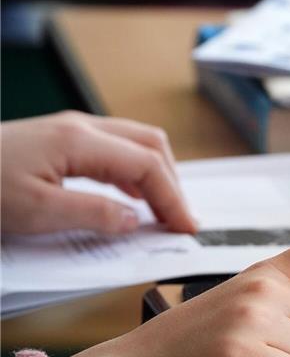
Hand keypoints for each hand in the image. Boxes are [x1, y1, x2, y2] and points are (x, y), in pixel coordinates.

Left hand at [0, 110, 195, 233]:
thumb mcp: (35, 212)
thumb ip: (93, 215)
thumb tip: (134, 220)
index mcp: (80, 142)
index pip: (147, 167)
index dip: (172, 198)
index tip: (185, 228)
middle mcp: (81, 128)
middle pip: (150, 146)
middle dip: (173, 183)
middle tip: (180, 219)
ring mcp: (71, 130)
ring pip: (135, 143)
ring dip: (156, 175)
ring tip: (163, 210)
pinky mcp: (60, 139)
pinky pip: (114, 149)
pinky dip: (135, 172)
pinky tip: (131, 197)